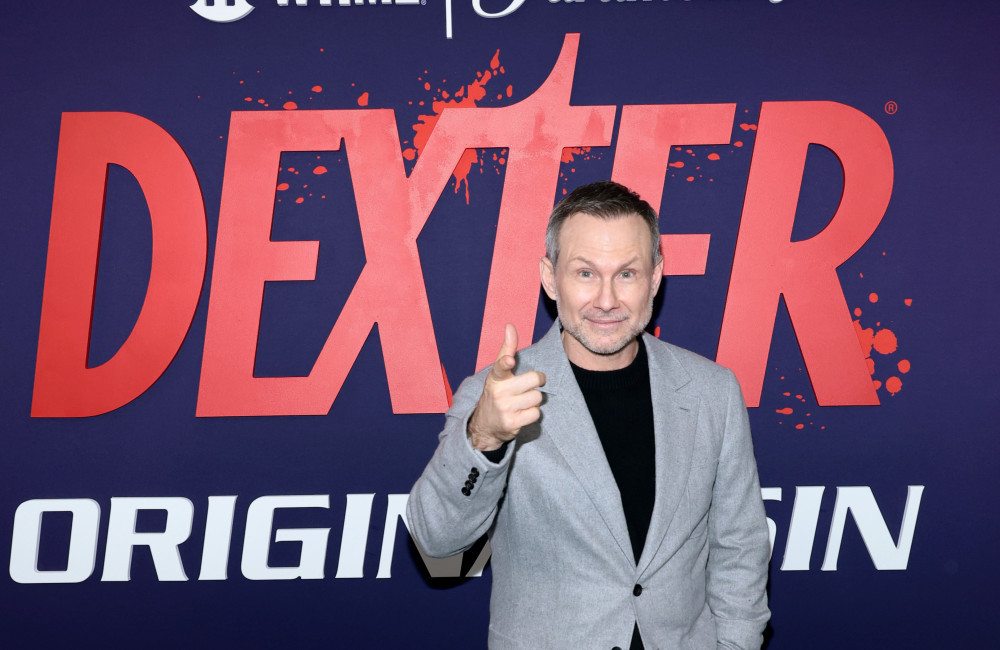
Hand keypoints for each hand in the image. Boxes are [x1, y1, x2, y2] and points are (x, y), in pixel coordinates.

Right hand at [467, 324, 545, 451]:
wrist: (485, 425)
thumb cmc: (497, 392)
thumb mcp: (498, 372)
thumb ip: (506, 349)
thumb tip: (510, 326)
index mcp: (495, 377)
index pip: (500, 366)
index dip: (506, 362)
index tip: (509, 361)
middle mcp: (498, 392)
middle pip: (534, 380)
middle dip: (537, 382)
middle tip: (529, 385)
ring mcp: (504, 408)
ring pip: (537, 397)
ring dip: (534, 400)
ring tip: (522, 402)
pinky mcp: (512, 423)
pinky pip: (536, 413)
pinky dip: (533, 413)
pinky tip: (522, 413)